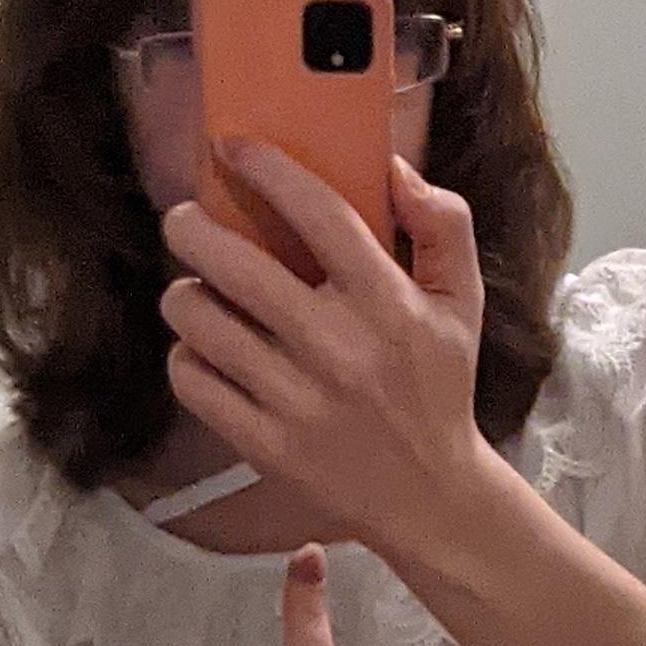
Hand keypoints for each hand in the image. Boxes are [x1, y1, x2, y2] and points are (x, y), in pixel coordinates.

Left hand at [159, 148, 491, 570]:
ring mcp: (296, 401)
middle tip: (183, 221)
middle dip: (191, 229)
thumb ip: (443, 226)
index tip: (232, 147)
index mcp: (387, 304)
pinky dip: (185, 358)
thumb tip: (393, 168)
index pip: (318, 215)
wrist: (429, 497)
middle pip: (235, 266)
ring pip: (201, 323)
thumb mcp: (462, 302)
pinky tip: (202, 351)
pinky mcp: (265, 444)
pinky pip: (194, 382)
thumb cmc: (439, 387)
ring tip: (191, 291)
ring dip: (183, 295)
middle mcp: (338, 348)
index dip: (266, 170)